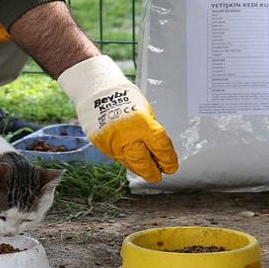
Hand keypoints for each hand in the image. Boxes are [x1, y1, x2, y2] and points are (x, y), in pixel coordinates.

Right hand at [57, 56, 177, 182]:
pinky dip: (126, 160)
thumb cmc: (125, 98)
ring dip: (140, 168)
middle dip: (152, 172)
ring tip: (147, 169)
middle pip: (143, 163)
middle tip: (159, 175)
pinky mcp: (101, 145)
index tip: (171, 166)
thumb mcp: (145, 112)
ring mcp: (111, 142)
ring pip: (129, 163)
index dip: (168, 160)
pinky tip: (132, 160)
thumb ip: (150, 131)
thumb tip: (157, 150)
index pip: (160, 148)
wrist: (97, 92)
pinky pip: (117, 157)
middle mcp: (126, 136)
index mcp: (142, 124)